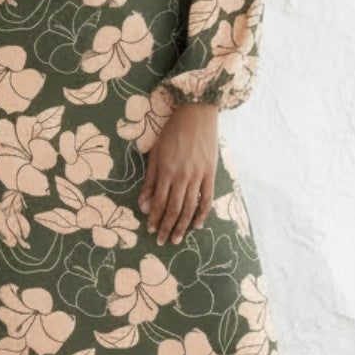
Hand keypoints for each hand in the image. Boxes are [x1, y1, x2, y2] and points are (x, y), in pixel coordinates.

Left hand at [138, 101, 218, 243]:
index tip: (150, 230)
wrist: (197, 113)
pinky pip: (207, 199)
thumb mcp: (155, 152)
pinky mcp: (211, 173)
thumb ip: (150, 179)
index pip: (158, 201)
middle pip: (173, 208)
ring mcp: (198, 175)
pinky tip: (196, 225)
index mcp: (166, 170)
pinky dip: (201, 214)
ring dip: (182, 226)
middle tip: (162, 241)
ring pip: (189, 207)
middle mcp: (182, 176)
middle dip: (167, 227)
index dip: (154, 218)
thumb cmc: (172, 131)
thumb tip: (143, 204)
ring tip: (177, 239)